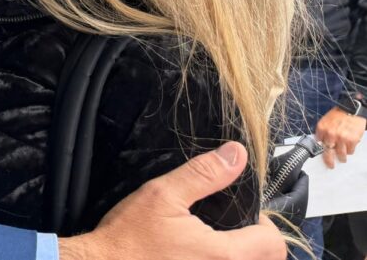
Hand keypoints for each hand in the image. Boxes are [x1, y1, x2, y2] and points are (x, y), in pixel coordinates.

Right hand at [60, 142, 284, 259]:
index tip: (239, 214)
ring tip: (210, 244)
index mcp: (224, 255)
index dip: (263, 224)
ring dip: (238, 256)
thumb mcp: (162, 195)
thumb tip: (237, 154)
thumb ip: (204, 175)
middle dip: (255, 245)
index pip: (274, 244)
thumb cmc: (129, 236)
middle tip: (227, 229)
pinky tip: (191, 257)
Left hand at [315, 106, 365, 167]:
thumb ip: (323, 131)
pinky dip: (350, 151)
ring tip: (342, 158)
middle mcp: (330, 134)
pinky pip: (350, 151)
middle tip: (330, 165)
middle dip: (329, 161)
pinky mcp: (351, 141)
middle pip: (328, 152)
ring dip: (342, 157)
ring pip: (341, 154)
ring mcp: (341, 138)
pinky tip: (350, 148)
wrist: (352, 109)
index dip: (320, 149)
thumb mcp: (326, 120)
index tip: (321, 155)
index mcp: (322, 128)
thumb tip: (321, 142)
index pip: (318, 143)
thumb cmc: (339, 114)